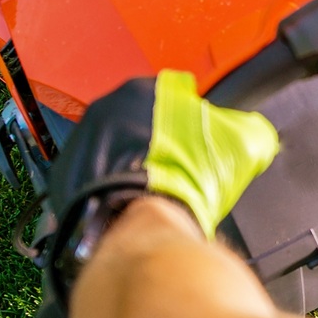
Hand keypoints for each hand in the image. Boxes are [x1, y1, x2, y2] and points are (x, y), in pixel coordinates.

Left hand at [35, 69, 279, 317]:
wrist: (140, 227)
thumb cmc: (185, 181)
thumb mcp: (239, 146)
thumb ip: (249, 131)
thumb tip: (255, 134)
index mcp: (140, 91)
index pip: (171, 94)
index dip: (190, 118)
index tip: (199, 141)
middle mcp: (101, 111)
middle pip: (136, 122)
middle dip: (156, 142)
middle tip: (180, 169)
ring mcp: (77, 146)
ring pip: (111, 150)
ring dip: (130, 166)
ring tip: (156, 193)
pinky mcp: (63, 182)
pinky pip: (92, 181)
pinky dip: (109, 192)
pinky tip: (132, 209)